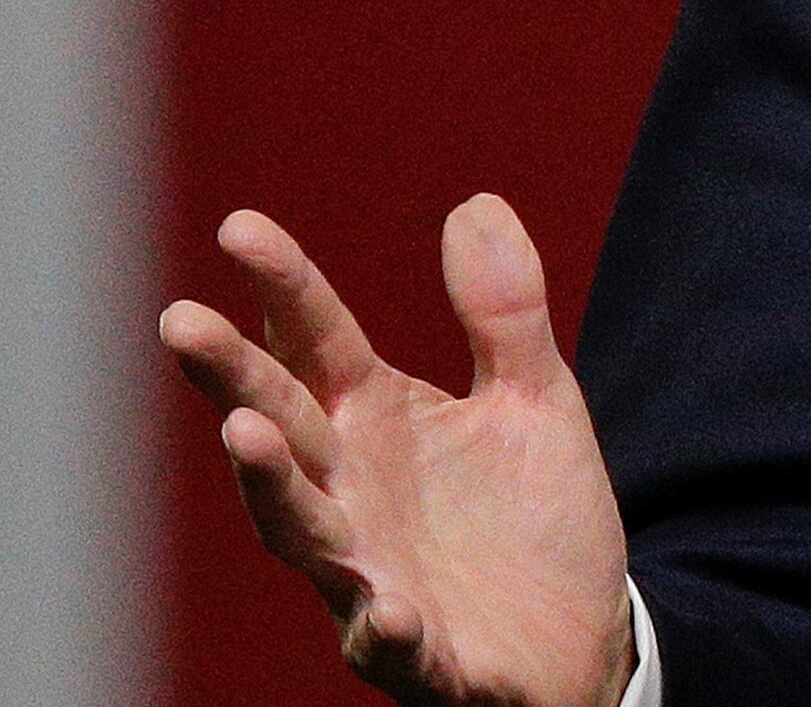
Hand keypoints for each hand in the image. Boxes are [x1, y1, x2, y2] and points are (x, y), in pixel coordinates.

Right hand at [161, 197, 635, 706]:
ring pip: (305, 532)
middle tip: (182, 322)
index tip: (240, 226)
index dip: (283, 287)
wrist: (581, 636)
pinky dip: (383, 627)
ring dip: (273, 486)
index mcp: (378, 424)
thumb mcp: (533, 399)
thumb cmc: (532, 517)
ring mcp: (373, 575)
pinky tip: (385, 607)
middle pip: (283, 425)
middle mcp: (354, 495)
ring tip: (246, 432)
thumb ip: (501, 312)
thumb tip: (473, 203)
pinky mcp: (421, 654)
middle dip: (234, 378)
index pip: (318, 343)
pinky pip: (392, 644)